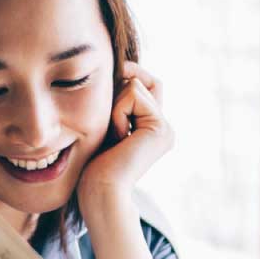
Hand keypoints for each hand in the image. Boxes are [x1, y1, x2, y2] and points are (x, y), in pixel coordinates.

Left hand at [77, 61, 173, 211]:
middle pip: (141, 80)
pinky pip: (133, 94)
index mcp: (152, 129)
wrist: (101, 191)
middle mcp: (164, 128)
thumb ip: (117, 102)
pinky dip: (117, 112)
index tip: (107, 93)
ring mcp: (165, 128)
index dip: (125, 79)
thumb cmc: (94, 164)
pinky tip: (118, 138)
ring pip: (135, 84)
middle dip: (117, 95)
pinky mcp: (161, 127)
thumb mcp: (104, 126)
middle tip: (110, 128)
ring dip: (115, 107)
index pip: (143, 84)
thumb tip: (121, 67)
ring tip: (115, 136)